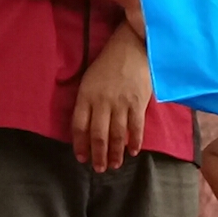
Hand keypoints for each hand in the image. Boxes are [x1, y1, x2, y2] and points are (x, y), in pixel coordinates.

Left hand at [72, 28, 150, 171]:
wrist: (132, 47)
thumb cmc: (108, 64)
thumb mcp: (89, 80)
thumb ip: (87, 103)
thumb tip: (86, 128)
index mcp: (86, 96)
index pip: (79, 126)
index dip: (80, 144)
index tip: (81, 158)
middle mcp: (102, 102)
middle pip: (98, 135)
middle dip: (98, 155)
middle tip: (99, 169)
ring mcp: (121, 103)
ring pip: (117, 135)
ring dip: (115, 153)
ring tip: (114, 165)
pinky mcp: (138, 103)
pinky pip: (136, 127)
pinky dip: (134, 142)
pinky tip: (133, 152)